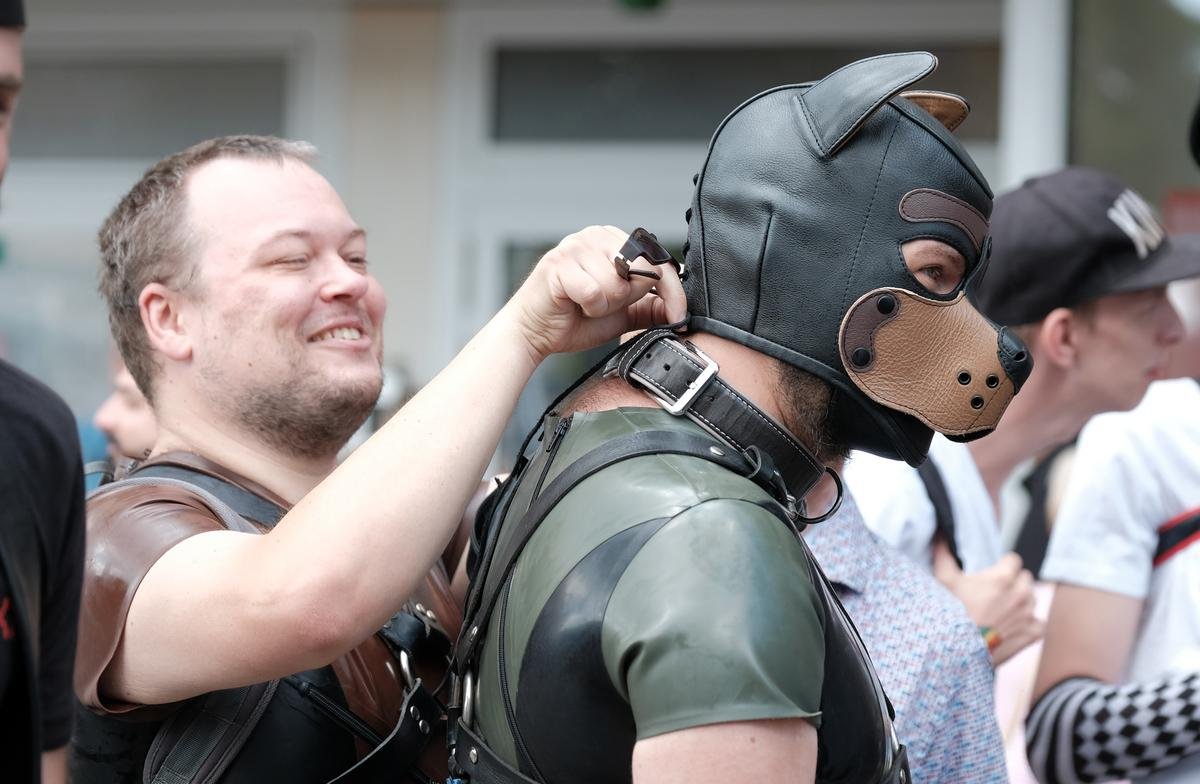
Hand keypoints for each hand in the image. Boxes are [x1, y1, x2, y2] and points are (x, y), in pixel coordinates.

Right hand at [508, 225, 687, 361]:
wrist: (534, 334)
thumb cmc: (575, 319)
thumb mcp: (623, 313)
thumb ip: (649, 307)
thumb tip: (678, 308)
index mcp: (613, 240)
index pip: (658, 260)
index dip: (673, 291)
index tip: (679, 316)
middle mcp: (595, 235)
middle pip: (641, 269)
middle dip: (628, 299)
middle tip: (602, 306)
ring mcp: (575, 245)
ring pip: (618, 284)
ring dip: (605, 305)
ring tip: (585, 305)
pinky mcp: (558, 263)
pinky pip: (595, 292)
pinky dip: (589, 308)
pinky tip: (573, 305)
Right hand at [933, 537, 1043, 664]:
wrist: (958, 651)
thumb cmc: (949, 614)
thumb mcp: (943, 581)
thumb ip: (944, 554)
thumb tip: (940, 535)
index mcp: (1003, 577)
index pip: (1013, 560)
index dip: (1001, 566)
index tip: (992, 575)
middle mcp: (1021, 593)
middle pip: (1025, 578)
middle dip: (1013, 583)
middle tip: (994, 594)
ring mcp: (1029, 615)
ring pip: (1032, 599)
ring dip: (1021, 602)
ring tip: (1001, 611)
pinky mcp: (1033, 634)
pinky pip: (1039, 623)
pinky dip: (1029, 625)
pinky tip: (1012, 627)